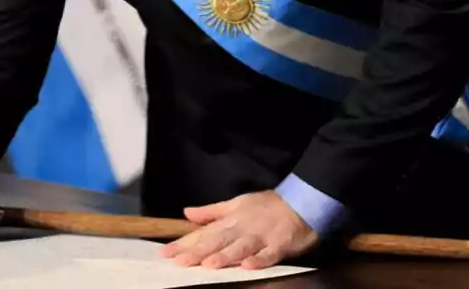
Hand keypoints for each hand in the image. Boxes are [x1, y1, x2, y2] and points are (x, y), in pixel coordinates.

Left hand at [158, 190, 318, 269]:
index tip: (166, 252)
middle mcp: (243, 227)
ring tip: (209, 265)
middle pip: (217, 241)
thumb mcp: (237, 203)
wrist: (302, 202)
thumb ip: (212, 211)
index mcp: (231, 219)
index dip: (185, 243)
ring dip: (225, 255)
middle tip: (179, 261)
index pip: (203, 233)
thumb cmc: (268, 206)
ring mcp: (261, 237)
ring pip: (240, 247)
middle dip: (198, 252)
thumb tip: (187, 213)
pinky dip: (259, 260)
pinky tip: (248, 266)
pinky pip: (268, 255)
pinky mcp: (279, 245)